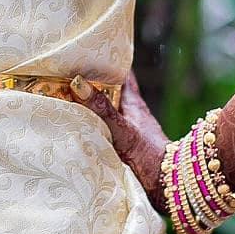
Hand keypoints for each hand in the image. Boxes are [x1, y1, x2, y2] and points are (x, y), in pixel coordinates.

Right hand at [71, 68, 169, 214]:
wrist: (167, 186)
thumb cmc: (149, 154)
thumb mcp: (122, 128)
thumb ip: (101, 107)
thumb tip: (78, 81)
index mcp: (133, 102)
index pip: (122, 73)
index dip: (111, 59)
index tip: (94, 47)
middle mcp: (131, 113)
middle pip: (111, 91)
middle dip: (94, 81)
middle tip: (70, 72)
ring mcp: (128, 130)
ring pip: (107, 110)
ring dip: (92, 104)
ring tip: (67, 97)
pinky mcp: (125, 148)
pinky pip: (104, 129)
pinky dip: (93, 124)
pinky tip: (79, 128)